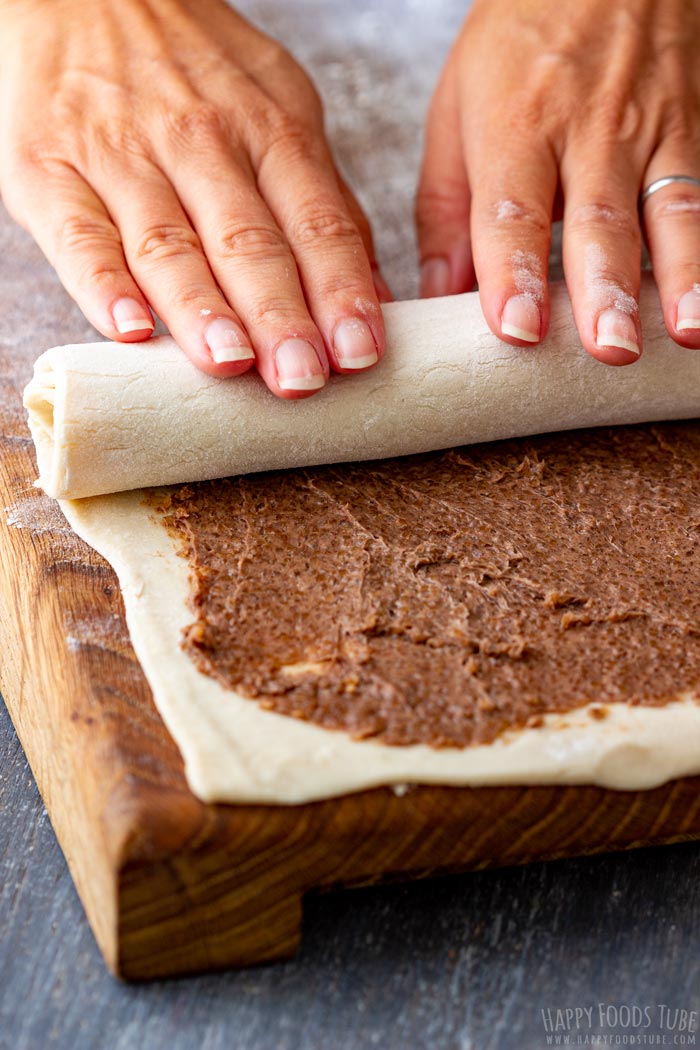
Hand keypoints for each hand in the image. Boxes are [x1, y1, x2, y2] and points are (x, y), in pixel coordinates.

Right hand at [0, 0, 387, 396]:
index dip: (339, 290)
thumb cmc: (195, 71)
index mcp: (269, 129)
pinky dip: (103, 284)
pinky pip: (79, 235)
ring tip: (230, 363)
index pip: (315, 221)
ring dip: (200, 308)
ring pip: (167, 242)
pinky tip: (131, 331)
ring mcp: (120, 154)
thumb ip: (325, 202)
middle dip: (279, 315)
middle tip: (301, 378)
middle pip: (246, 241)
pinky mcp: (50, 170)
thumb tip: (377, 296)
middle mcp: (198, 140)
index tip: (360, 352)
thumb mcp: (278, 109)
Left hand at [417, 0, 699, 363]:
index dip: (515, 271)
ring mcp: (649, 129)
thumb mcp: (457, 108)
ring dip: (679, 278)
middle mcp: (587, 128)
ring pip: (668, 209)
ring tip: (683, 335)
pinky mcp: (690, 131)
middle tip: (607, 350)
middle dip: (604, 290)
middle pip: (598, 218)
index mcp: (516, 124)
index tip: (517, 329)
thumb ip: (447, 209)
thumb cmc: (520, 40)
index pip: (512, 208)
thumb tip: (439, 295)